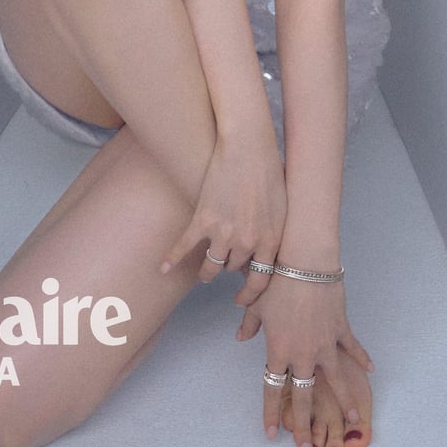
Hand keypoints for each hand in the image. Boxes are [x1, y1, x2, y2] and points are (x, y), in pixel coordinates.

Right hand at [160, 123, 284, 292]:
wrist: (248, 146)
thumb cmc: (269, 171)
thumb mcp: (283, 208)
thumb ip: (275, 234)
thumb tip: (269, 254)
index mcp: (270, 240)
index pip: (260, 281)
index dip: (250, 295)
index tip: (242, 301)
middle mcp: (247, 242)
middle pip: (233, 268)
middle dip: (230, 267)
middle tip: (225, 267)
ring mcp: (223, 232)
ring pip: (211, 266)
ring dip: (207, 272)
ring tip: (204, 273)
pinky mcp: (202, 219)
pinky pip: (184, 247)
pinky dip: (172, 259)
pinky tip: (163, 268)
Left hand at [237, 274, 373, 446]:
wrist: (305, 261)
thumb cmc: (276, 279)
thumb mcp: (255, 302)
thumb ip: (248, 323)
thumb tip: (240, 337)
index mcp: (279, 349)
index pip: (272, 388)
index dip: (271, 412)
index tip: (272, 434)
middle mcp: (303, 353)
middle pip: (303, 395)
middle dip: (304, 425)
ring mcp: (325, 343)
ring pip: (336, 380)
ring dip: (344, 401)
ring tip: (351, 421)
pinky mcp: (341, 329)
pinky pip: (353, 348)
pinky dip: (361, 358)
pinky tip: (370, 370)